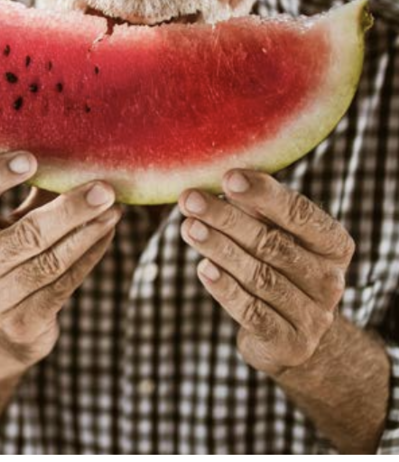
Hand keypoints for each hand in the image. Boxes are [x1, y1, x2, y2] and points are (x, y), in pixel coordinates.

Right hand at [0, 151, 119, 377]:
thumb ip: (33, 194)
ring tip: (114, 209)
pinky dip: (91, 255)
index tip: (30, 157)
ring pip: (52, 260)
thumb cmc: (6, 259)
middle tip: (104, 188)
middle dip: (70, 210)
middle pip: (27, 234)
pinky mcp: (23, 321)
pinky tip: (107, 233)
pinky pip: (66, 283)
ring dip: (89, 232)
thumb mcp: (7, 226)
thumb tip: (75, 152)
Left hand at [179, 169, 353, 376]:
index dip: (264, 195)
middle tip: (190, 200)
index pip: (300, 214)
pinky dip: (225, 289)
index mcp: (333, 246)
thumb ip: (257, 212)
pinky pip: (252, 311)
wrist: (294, 337)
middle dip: (226, 219)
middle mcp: (330, 280)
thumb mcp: (277, 237)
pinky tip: (203, 268)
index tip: (227, 177)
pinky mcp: (290, 343)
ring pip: (259, 276)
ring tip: (188, 227)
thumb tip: (220, 177)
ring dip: (219, 249)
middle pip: (272, 243)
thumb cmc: (277, 270)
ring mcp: (313, 315)